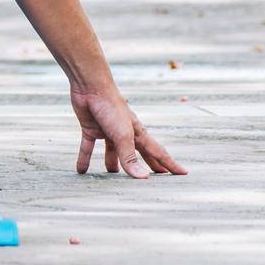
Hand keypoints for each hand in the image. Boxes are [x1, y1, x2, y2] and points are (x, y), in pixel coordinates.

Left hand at [71, 85, 186, 177]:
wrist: (90, 87)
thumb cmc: (111, 107)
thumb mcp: (122, 135)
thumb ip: (129, 157)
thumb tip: (142, 178)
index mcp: (138, 133)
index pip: (158, 152)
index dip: (170, 164)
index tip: (183, 173)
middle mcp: (125, 133)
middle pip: (138, 153)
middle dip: (147, 165)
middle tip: (155, 177)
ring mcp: (107, 131)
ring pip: (112, 151)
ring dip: (113, 163)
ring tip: (113, 175)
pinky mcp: (91, 128)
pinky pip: (88, 147)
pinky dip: (84, 158)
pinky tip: (81, 170)